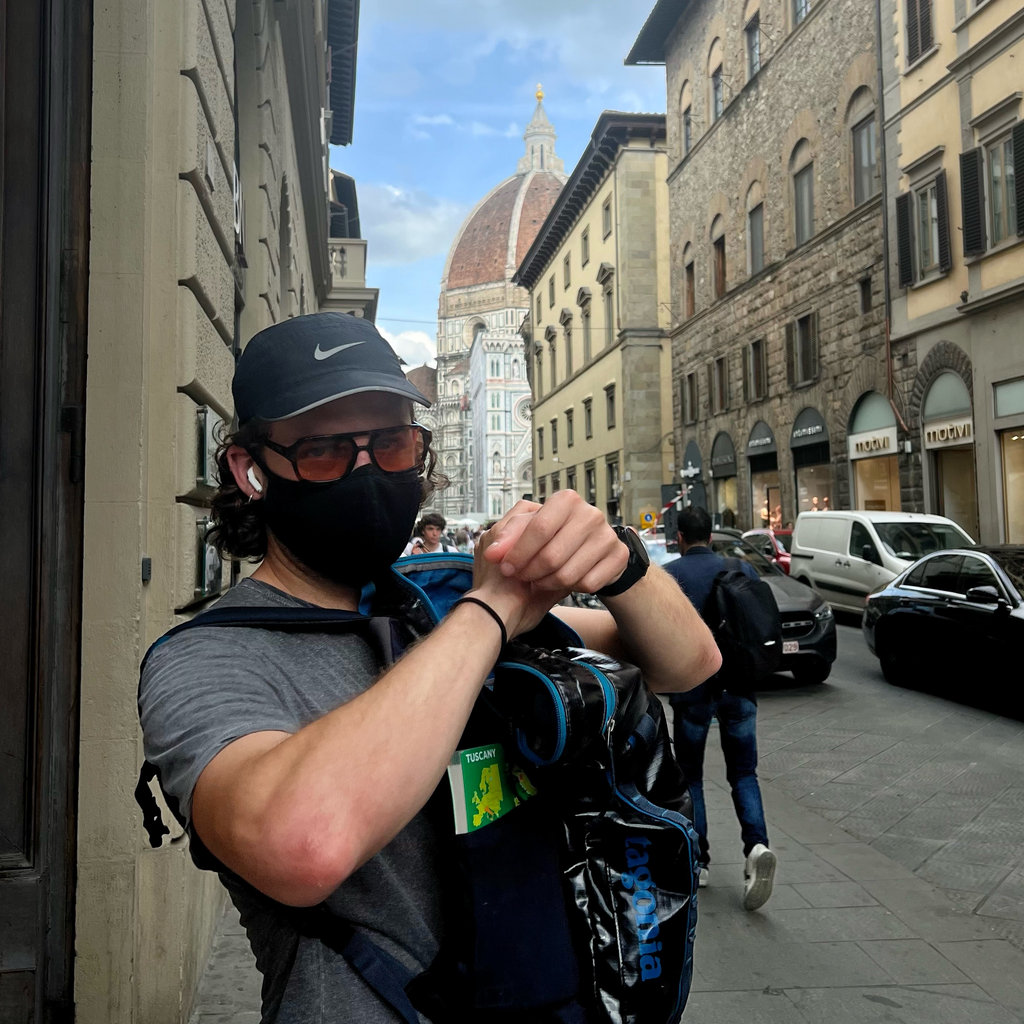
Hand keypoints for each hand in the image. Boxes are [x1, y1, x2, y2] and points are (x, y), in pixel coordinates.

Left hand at [482, 491, 627, 595]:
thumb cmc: (548, 540)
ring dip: (547, 583)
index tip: (505, 567)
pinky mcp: (618, 557)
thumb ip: (506, 536)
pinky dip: (570, 589)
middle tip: (522, 576)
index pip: (539, 528)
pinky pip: (588, 584)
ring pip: (568, 574)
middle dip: (530, 571)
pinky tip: (562, 582)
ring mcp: (607, 535)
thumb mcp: (523, 532)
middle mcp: (590, 514)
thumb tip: (493, 553)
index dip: (518, 552)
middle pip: (552, 555)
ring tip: (539, 580)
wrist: (583, 554)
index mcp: (566, 500)